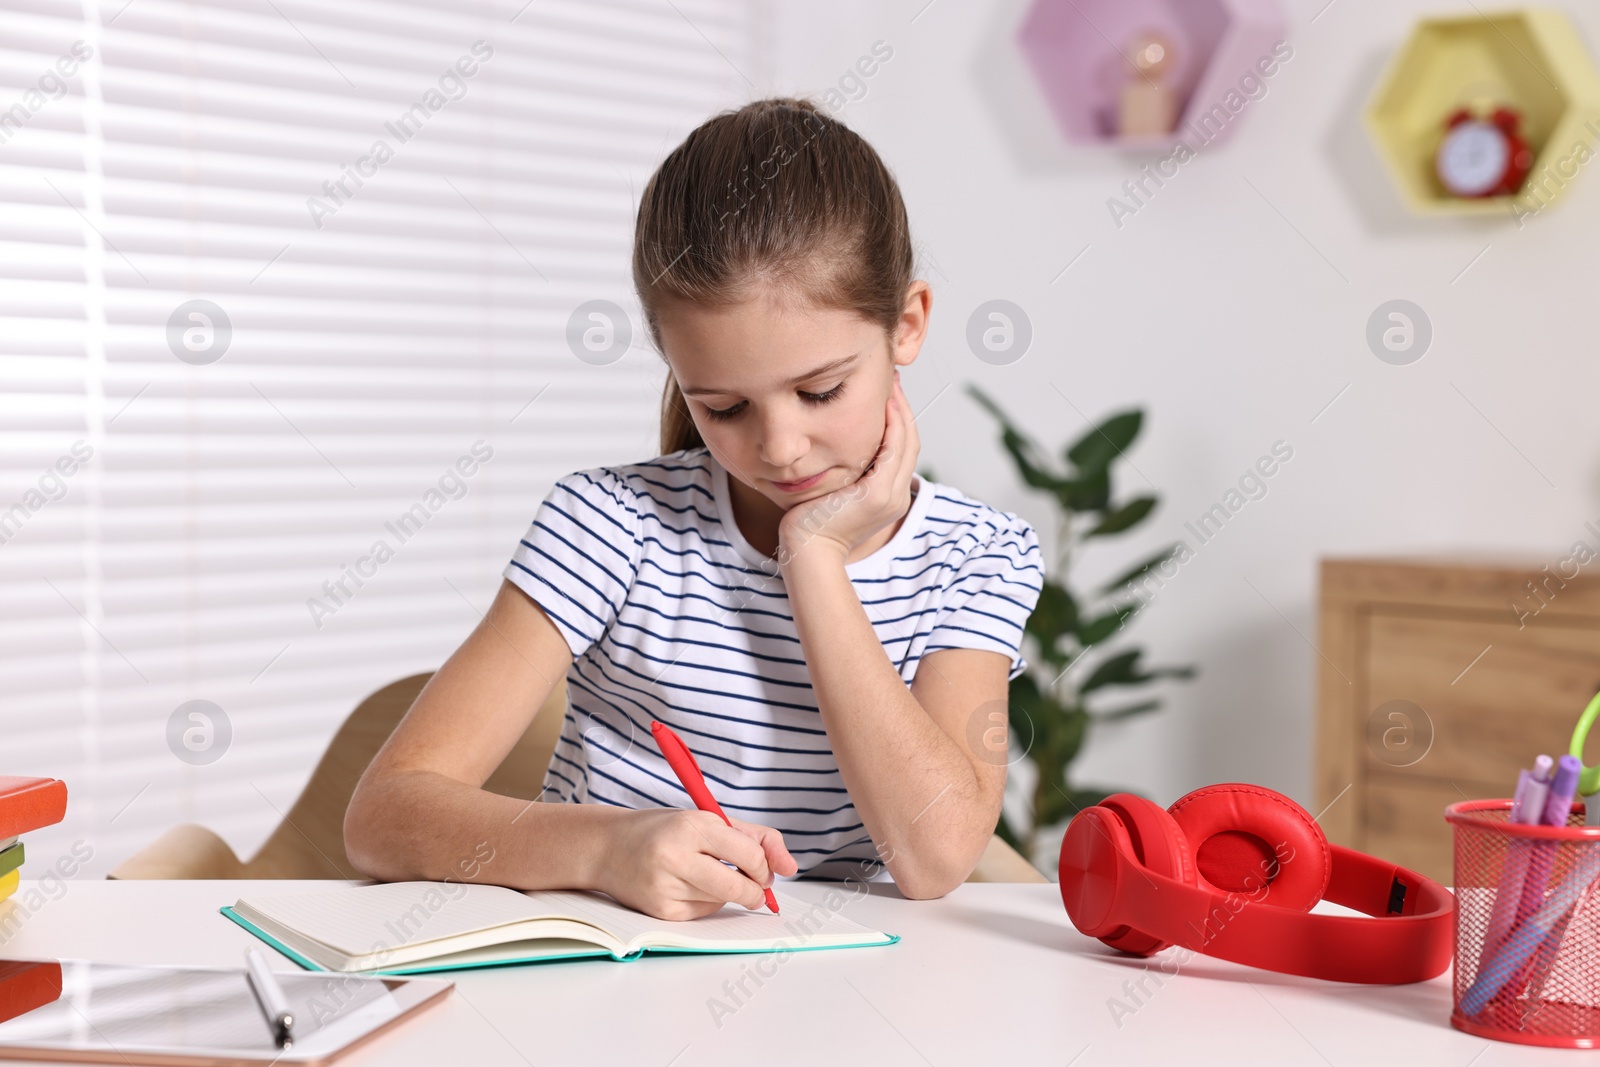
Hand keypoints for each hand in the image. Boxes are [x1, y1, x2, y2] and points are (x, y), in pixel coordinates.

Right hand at [599, 808, 798, 920]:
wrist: (608, 848)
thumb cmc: (665, 831)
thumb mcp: (708, 820)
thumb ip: (755, 838)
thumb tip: (791, 867)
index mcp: (692, 825)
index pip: (749, 855)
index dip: (764, 867)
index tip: (762, 869)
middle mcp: (676, 855)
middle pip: (739, 887)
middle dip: (756, 891)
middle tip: (755, 886)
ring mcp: (665, 885)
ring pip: (722, 901)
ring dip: (728, 894)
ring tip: (708, 875)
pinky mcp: (660, 910)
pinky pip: (703, 914)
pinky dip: (707, 904)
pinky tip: (689, 888)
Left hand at [777, 370, 919, 565]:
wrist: (806, 549)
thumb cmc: (810, 522)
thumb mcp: (833, 491)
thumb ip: (844, 471)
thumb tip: (834, 445)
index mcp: (889, 497)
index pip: (902, 450)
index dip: (899, 420)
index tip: (888, 393)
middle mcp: (896, 497)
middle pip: (910, 442)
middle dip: (903, 408)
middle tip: (893, 379)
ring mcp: (890, 496)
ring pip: (906, 442)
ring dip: (901, 410)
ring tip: (891, 385)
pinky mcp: (878, 494)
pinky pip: (893, 450)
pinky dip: (892, 424)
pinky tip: (884, 403)